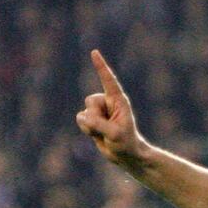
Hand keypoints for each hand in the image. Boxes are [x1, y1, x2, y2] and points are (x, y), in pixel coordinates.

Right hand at [75, 49, 144, 167]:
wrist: (125, 155)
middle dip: (95, 117)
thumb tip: (82, 117)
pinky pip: (81, 121)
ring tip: (103, 133)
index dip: (101, 66)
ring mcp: (99, 111)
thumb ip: (98, 124)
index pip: (108, 80)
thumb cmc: (126, 143)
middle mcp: (107, 102)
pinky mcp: (92, 119)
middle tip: (108, 129)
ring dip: (91, 126)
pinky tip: (97, 135)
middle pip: (90, 101)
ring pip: (84, 112)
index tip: (94, 52)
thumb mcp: (114, 134)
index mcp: (118, 101)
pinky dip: (86, 130)